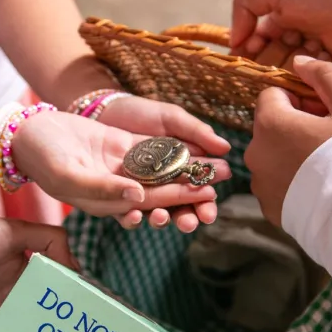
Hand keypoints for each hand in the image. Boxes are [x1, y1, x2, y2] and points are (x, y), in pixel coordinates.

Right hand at [13, 111, 229, 233]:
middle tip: (222, 184)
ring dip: (189, 170)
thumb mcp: (69, 176)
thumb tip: (139, 199)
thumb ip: (103, 189)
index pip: (150, 203)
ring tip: (218, 167)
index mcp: (106, 203)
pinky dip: (174, 150)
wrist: (26, 132)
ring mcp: (120, 168)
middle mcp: (118, 189)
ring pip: (162, 171)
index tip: (206, 197)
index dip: (179, 200)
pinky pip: (152, 151)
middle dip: (192, 188)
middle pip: (162, 190)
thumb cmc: (41, 156)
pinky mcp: (120, 148)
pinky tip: (198, 147)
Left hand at [97, 95, 231, 230]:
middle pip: (179, 209)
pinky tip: (135, 215)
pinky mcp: (116, 193)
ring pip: (154, 213)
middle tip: (192, 222)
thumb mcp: (171, 118)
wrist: (104, 109)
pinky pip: (124, 212)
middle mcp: (163, 184)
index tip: (210, 208)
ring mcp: (139, 190)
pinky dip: (131, 218)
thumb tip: (226, 148)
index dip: (206, 202)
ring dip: (161, 220)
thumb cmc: (141, 112)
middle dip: (187, 218)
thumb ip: (197, 133)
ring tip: (162, 217)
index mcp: (181, 169)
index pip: (198, 191)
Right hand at [230, 0, 331, 83]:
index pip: (258, 44)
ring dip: (291, 69)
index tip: (246, 52)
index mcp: (286, 21)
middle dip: (270, 61)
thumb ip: (245, 8)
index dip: (251, 49)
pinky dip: (311, 82)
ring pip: (290, 80)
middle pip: (272, 64)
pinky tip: (316, 66)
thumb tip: (234, 41)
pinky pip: (314, 92)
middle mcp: (300, 44)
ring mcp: (319, 65)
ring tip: (301, 54)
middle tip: (274, 56)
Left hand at [244, 56, 331, 225]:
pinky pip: (277, 184)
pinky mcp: (269, 209)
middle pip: (271, 127)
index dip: (299, 100)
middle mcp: (255, 154)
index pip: (272, 95)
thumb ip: (324, 74)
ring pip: (273, 157)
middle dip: (295, 127)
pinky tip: (320, 188)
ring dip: (292, 155)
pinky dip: (292, 182)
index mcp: (270, 123)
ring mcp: (260, 185)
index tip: (324, 114)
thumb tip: (299, 60)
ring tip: (326, 167)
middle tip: (330, 140)